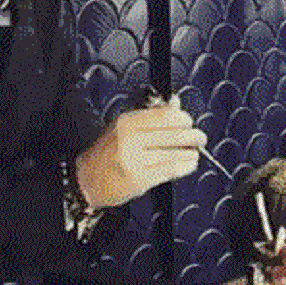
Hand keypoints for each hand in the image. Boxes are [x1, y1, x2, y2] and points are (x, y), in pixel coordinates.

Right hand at [74, 95, 206, 207]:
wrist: (86, 180)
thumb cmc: (106, 154)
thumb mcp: (124, 128)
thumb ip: (151, 116)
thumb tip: (175, 103)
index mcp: (126, 122)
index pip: (164, 115)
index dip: (182, 118)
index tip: (189, 121)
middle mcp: (130, 139)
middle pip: (173, 133)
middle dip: (192, 136)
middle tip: (199, 137)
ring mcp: (134, 160)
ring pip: (173, 153)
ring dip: (190, 153)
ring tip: (195, 152)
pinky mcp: (139, 179)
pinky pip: (169, 170)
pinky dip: (184, 166)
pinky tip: (189, 164)